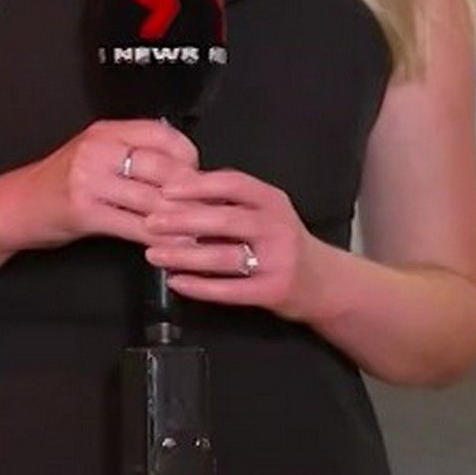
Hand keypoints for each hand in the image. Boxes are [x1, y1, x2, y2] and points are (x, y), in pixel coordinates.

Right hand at [0, 119, 199, 251]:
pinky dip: (158, 240)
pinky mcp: (84, 211)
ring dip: (181, 220)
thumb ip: (132, 154)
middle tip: (211, 209)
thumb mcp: (95, 156)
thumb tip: (185, 170)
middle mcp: (99, 149)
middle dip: (191, 192)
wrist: (17, 206)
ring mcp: (89, 179)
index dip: (188, 156)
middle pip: (161, 167)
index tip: (201, 177)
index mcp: (107, 131)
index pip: (161, 134)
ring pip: (151, 198)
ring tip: (203, 233)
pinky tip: (173, 248)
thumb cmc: (62, 182)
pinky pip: (133, 226)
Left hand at [144, 169, 321, 320]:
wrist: (324, 282)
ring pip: (224, 256)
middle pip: (225, 219)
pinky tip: (177, 282)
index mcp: (272, 200)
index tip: (167, 189)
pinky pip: (230, 289)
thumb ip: (230, 201)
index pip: (233, 183)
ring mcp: (278, 260)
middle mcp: (277, 226)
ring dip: (185, 256)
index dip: (198, 185)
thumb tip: (179, 189)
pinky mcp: (274, 291)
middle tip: (151, 222)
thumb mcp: (266, 212)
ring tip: (154, 254)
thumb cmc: (283, 242)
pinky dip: (200, 286)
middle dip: (183, 220)